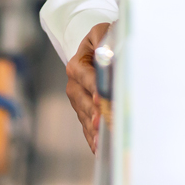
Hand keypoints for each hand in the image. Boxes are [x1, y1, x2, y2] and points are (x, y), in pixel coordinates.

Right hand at [66, 23, 109, 152]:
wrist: (98, 51)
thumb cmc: (105, 41)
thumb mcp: (104, 34)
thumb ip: (107, 39)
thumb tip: (110, 50)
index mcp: (78, 64)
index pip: (86, 77)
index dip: (94, 88)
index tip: (101, 100)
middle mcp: (74, 84)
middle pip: (84, 102)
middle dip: (95, 115)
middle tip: (105, 125)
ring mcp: (77, 100)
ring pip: (84, 118)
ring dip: (94, 131)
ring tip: (103, 144)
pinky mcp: (82, 112)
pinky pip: (86, 128)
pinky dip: (93, 139)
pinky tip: (100, 150)